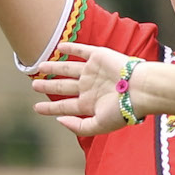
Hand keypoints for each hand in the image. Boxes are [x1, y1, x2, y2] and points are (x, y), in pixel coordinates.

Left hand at [30, 41, 144, 139]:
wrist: (140, 89)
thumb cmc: (122, 110)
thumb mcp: (99, 125)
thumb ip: (79, 127)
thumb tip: (59, 120)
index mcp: (90, 104)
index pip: (64, 106)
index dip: (49, 107)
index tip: (36, 107)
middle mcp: (89, 87)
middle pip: (63, 86)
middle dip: (48, 86)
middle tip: (34, 85)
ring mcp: (93, 71)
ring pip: (68, 69)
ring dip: (54, 68)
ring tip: (40, 67)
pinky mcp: (98, 56)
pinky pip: (81, 51)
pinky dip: (70, 48)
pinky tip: (59, 47)